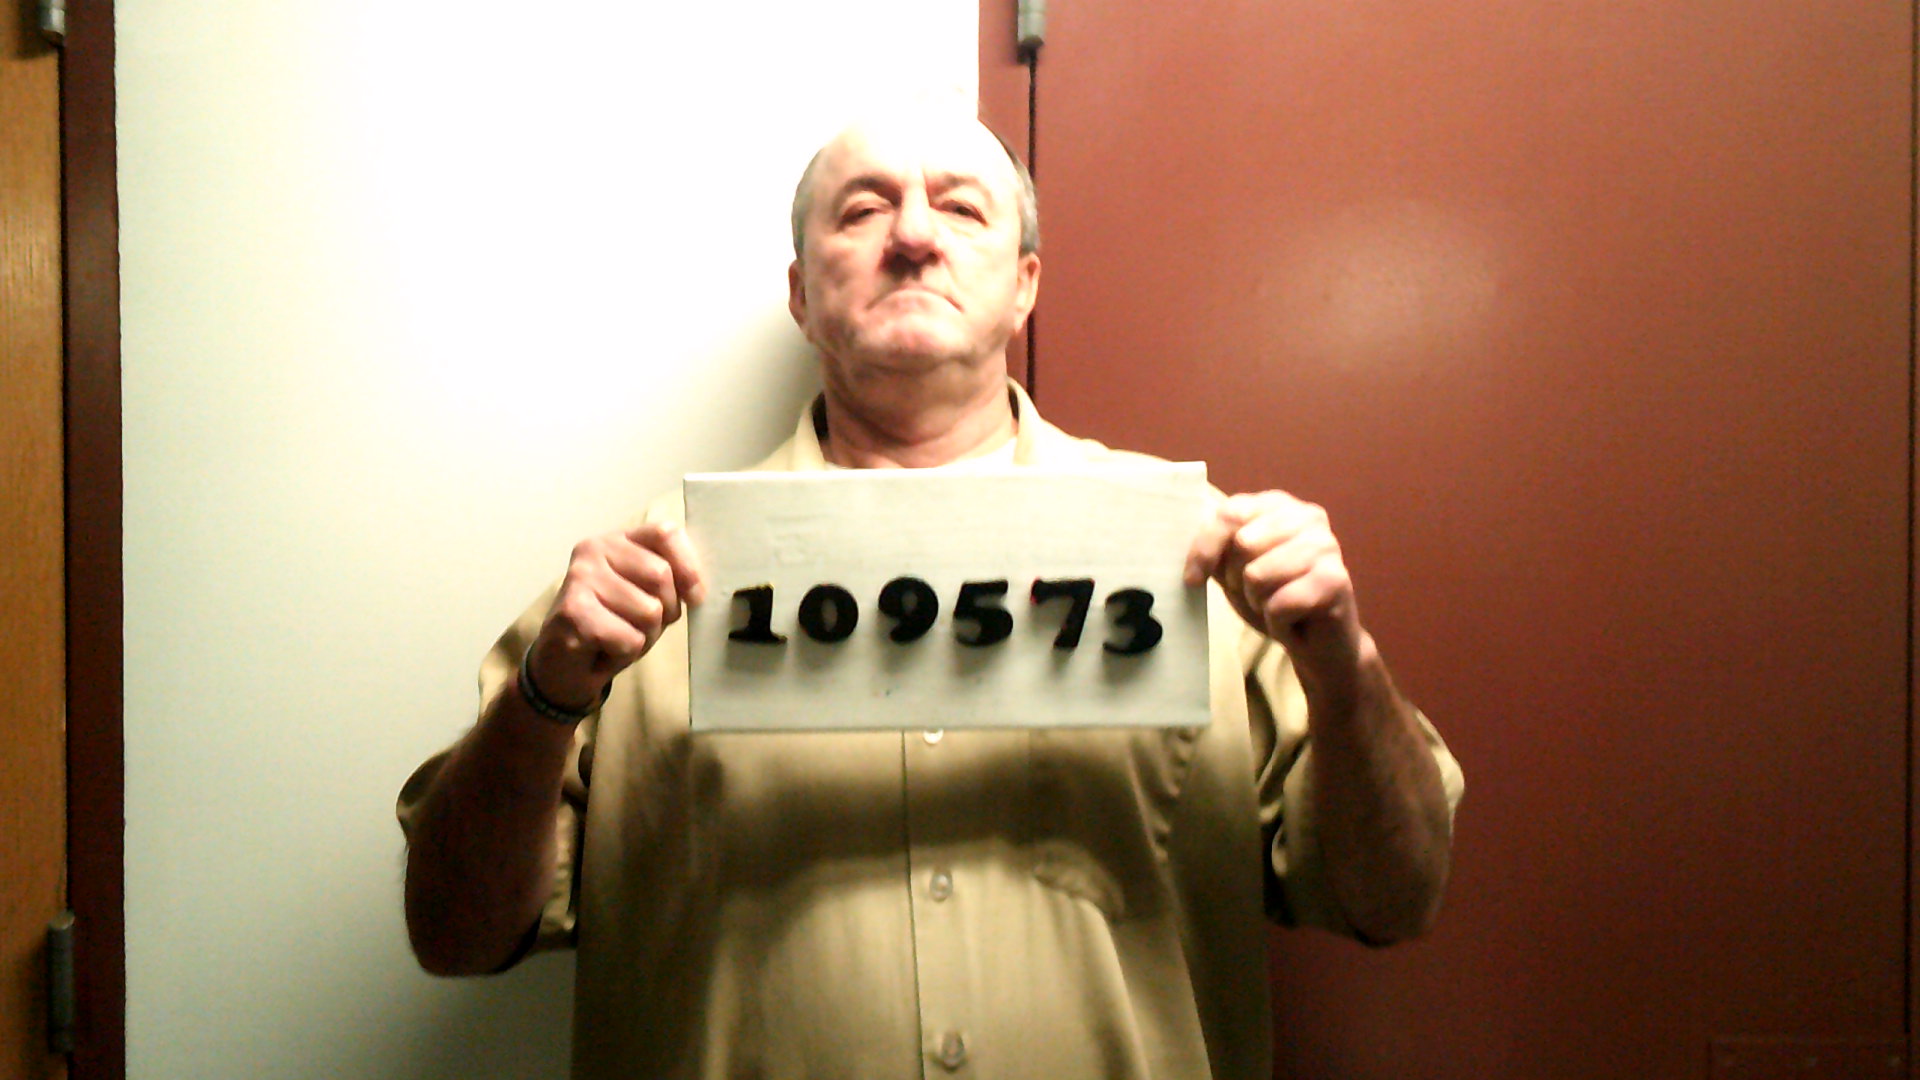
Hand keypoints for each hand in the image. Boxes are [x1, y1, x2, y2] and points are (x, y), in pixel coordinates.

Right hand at [526, 522, 705, 709]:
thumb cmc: (611, 625)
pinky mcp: (574, 611)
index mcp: (617, 540)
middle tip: (639, 625)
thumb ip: (669, 580)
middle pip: (661, 575)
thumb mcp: (645, 595)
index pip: (665, 534)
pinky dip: (625, 655)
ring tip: (618, 637)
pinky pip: (630, 639)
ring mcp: (581, 577)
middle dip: (664, 612)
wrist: (563, 665)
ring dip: (644, 637)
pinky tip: (603, 649)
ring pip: (649, 612)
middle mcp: (594, 549)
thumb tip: (696, 591)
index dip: (689, 566)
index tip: (694, 598)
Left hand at [1185, 491, 1366, 690]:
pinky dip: (1277, 621)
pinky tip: (1294, 620)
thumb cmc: (1273, 598)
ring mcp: (1326, 545)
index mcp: (1278, 504)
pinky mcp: (1336, 580)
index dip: (1205, 549)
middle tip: (1256, 593)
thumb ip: (1214, 549)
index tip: (1192, 580)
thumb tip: (1186, 546)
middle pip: (1243, 543)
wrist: (1317, 643)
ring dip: (1258, 602)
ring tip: (1276, 604)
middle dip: (1238, 579)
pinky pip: (1280, 603)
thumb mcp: (1233, 569)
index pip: (1229, 513)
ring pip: (1258, 575)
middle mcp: (1307, 516)